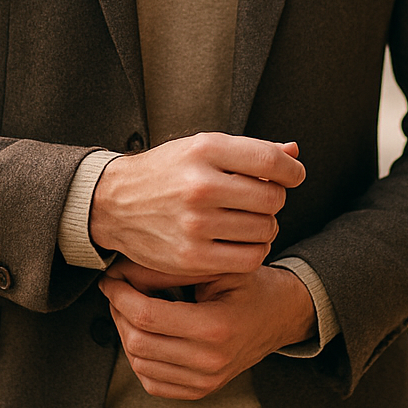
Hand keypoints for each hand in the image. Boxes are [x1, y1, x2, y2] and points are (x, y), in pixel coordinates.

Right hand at [89, 133, 303, 279]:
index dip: (292, 171)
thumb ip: (250, 151)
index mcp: (205, 150)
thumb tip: (294, 152)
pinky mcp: (191, 257)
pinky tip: (241, 241)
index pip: (271, 161)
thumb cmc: (167, 173)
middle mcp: (200, 185)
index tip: (292, 175)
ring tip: (248, 219)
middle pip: (272, 198)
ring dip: (265, 226)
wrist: (114, 203)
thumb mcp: (202, 148)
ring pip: (265, 230)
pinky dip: (254, 251)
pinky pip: (248, 259)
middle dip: (274, 198)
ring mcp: (195, 224)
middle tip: (259, 199)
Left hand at [99, 259, 316, 399]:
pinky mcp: (200, 392)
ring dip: (125, 333)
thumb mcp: (214, 267)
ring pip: (139, 363)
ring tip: (130, 307)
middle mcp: (210, 362)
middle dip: (118, 311)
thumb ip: (169, 269)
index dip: (120, 294)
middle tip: (118, 289)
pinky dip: (139, 357)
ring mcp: (206, 382)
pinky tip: (145, 333)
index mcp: (216, 327)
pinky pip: (151, 382)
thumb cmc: (248, 284)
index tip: (111, 278)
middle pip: (138, 341)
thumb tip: (121, 272)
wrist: (279, 315)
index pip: (146, 316)